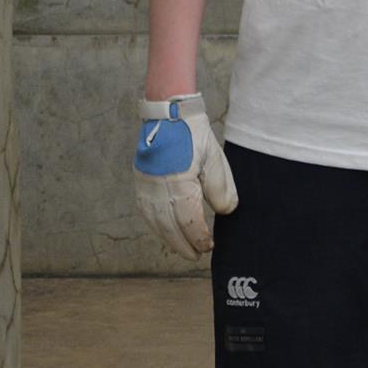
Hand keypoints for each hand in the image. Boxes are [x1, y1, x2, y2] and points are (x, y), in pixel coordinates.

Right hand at [135, 92, 238, 258]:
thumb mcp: (214, 159)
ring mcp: (145, 185)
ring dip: (168, 238)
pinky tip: (164, 231)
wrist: (168, 112)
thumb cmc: (193, 134)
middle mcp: (157, 187)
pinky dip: (156, 225)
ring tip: (182, 249)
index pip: (188, 220)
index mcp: (177, 182)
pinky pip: (145, 211)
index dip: (198, 237)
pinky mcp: (140, 181)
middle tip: (196, 255)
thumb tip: (226, 211)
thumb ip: (221, 188)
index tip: (208, 246)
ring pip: (154, 221)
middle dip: (182, 244)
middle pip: (168, 226)